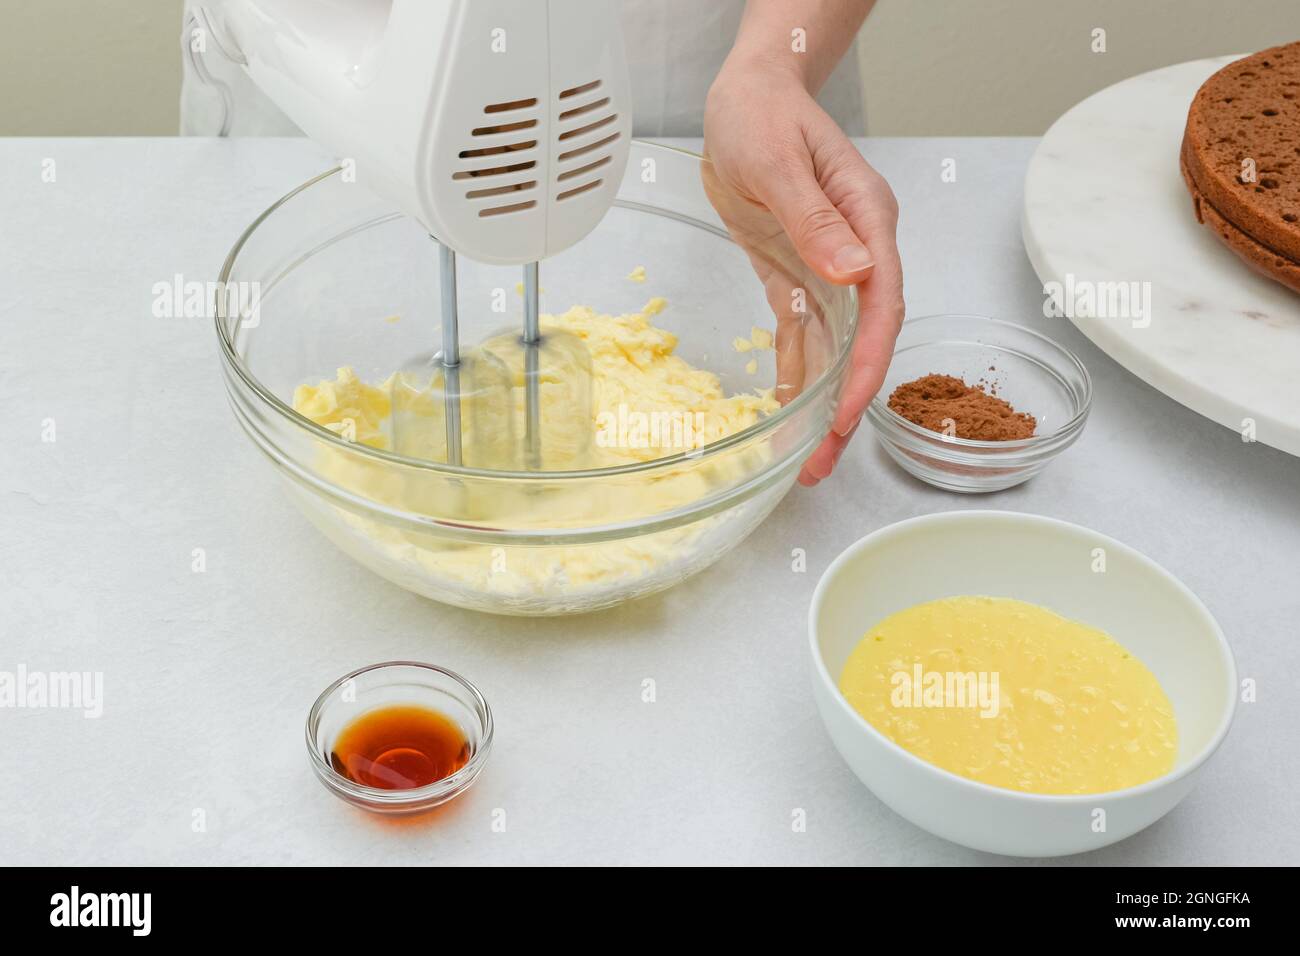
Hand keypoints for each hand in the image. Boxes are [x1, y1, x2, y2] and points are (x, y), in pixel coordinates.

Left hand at [704, 62, 904, 485]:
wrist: (748, 95)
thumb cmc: (765, 113)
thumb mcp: (780, 160)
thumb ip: (815, 219)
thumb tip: (853, 272)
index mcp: (866, 222)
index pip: (880, 306)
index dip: (866, 365)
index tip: (845, 410)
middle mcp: (855, 252)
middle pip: (862, 340)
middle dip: (844, 403)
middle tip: (823, 459)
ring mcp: (827, 266)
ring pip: (831, 347)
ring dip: (820, 402)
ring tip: (808, 458)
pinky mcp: (795, 274)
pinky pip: (798, 333)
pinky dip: (793, 372)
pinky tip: (787, 413)